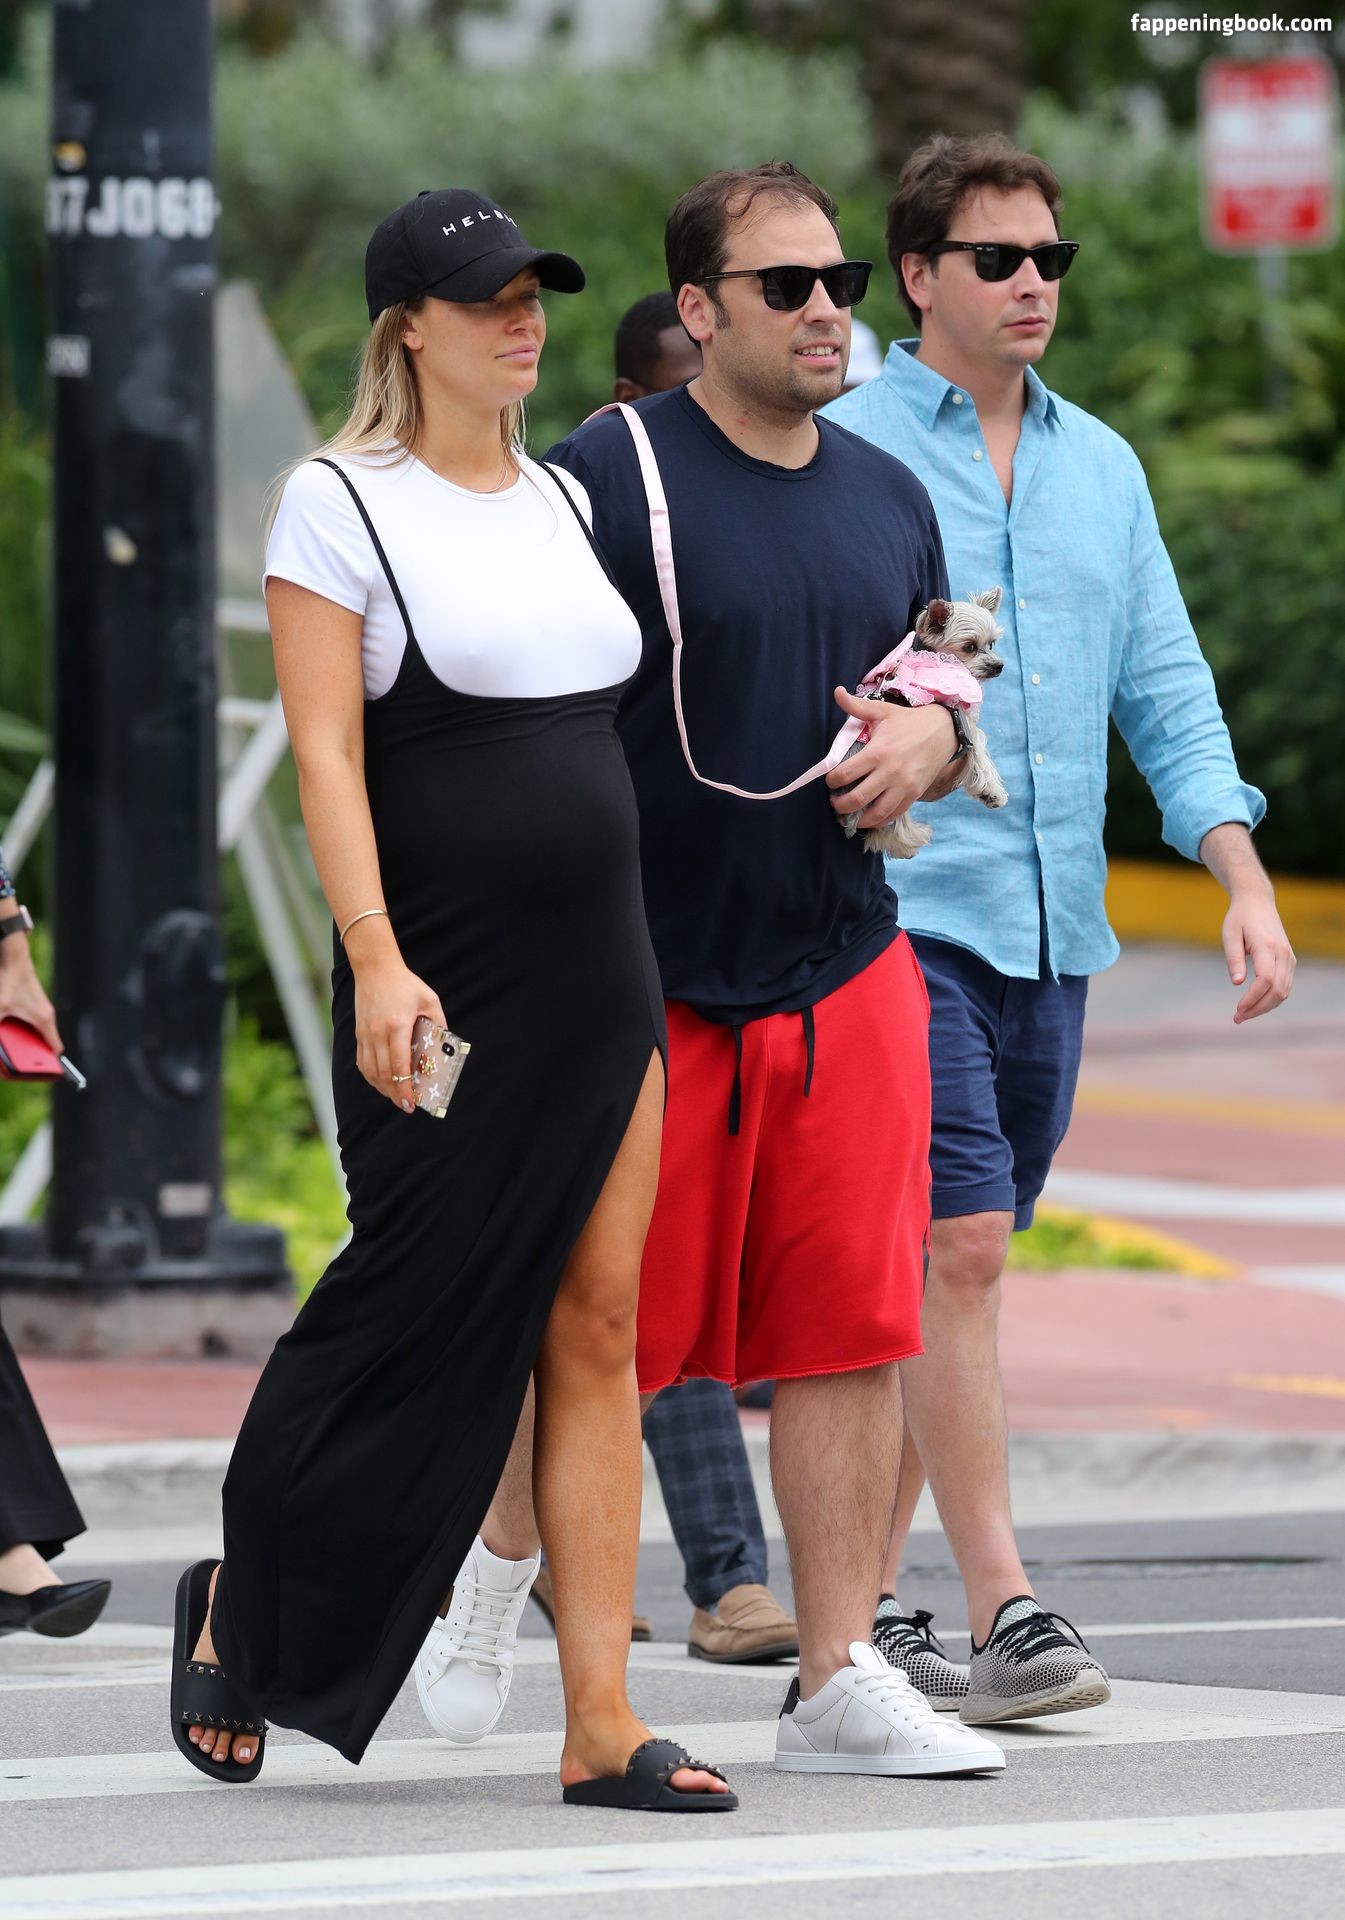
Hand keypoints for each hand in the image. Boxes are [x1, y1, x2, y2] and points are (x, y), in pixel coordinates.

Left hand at [0, 939, 62, 1052]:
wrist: (13, 957)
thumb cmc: (11, 981)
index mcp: (44, 1020)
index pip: (55, 1048)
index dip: (48, 1062)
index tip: (38, 1071)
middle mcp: (46, 1015)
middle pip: (43, 1042)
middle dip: (31, 1053)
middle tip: (18, 1060)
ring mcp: (41, 1009)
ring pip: (37, 1032)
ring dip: (26, 1040)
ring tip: (10, 1045)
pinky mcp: (33, 1004)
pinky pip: (31, 1022)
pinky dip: (23, 1029)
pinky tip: (8, 1027)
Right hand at [352, 958, 447, 1110]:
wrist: (375, 969)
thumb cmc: (405, 984)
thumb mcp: (429, 1000)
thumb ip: (439, 1024)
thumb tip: (444, 1047)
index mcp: (397, 1026)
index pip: (399, 1065)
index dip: (405, 1087)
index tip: (412, 1101)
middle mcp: (378, 1033)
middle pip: (384, 1074)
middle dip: (396, 1094)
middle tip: (407, 1105)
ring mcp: (366, 1035)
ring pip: (371, 1072)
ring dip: (383, 1088)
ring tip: (396, 1097)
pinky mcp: (359, 1035)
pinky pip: (362, 1063)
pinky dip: (372, 1077)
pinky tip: (382, 1082)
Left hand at [825, 691, 955, 829]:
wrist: (944, 731)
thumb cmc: (909, 721)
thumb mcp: (882, 711)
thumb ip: (856, 706)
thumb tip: (837, 692)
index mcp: (878, 752)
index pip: (845, 774)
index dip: (832, 781)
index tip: (830, 781)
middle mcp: (890, 772)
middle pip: (857, 798)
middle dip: (840, 805)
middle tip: (834, 803)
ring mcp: (903, 786)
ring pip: (876, 813)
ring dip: (858, 819)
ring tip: (848, 816)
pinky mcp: (914, 794)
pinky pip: (894, 814)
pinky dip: (879, 820)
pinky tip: (869, 818)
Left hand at [1222, 888, 1294, 1023]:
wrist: (1257, 902)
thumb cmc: (1239, 918)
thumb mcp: (1230, 934)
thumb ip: (1234, 958)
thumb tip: (1237, 983)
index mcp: (1267, 945)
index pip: (1265, 980)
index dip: (1252, 998)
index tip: (1237, 1010)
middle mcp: (1283, 953)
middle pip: (1277, 990)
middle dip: (1258, 1008)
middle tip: (1237, 1018)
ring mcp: (1289, 957)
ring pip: (1283, 991)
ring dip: (1265, 1007)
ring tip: (1243, 1014)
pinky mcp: (1289, 960)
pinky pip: (1284, 986)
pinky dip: (1271, 999)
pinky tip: (1255, 1004)